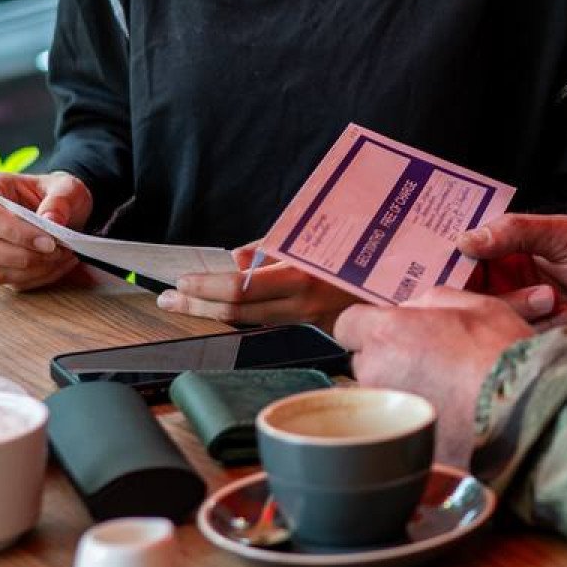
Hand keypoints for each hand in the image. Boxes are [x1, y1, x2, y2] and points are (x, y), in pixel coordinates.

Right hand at [0, 172, 92, 289]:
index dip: (15, 231)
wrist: (62, 212)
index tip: (48, 241)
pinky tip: (55, 265)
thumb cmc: (58, 195)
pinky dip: (34, 277)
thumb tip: (50, 221)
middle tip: (57, 251)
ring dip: (31, 269)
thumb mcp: (67, 188)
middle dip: (23, 255)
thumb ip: (60, 201)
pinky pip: (6, 280)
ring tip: (61, 257)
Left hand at [159, 241, 360, 331]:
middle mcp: (303, 304)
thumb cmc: (356, 247)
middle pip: (237, 313)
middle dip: (196, 305)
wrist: (399, 277)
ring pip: (248, 323)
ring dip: (211, 313)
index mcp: (301, 275)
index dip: (206, 286)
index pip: (240, 288)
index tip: (182, 280)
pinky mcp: (313, 331)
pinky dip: (238, 316)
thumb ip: (269, 249)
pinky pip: (267, 324)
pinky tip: (219, 309)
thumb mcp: (311, 236)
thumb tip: (234, 261)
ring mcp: (308, 322)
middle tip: (167, 298)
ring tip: (183, 303)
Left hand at [334, 288, 534, 465]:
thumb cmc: (503, 353)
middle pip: (363, 362)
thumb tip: (413, 309)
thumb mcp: (477, 305)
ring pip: (380, 395)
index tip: (390, 333)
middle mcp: (376, 373)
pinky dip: (414, 421)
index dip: (368, 327)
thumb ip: (434, 301)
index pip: (347, 326)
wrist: (525, 412)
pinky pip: (397, 426)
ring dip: (399, 391)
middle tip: (428, 360)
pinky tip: (447, 415)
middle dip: (387, 359)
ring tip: (442, 390)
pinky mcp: (401, 445)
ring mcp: (386, 414)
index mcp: (387, 332)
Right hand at [460, 214, 566, 359]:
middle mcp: (511, 288)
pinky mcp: (537, 348)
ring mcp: (523, 320)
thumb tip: (465, 239)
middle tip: (517, 289)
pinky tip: (566, 320)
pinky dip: (536, 332)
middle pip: (471, 295)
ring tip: (556, 300)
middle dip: (488, 293)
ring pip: (491, 321)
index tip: (439, 264)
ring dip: (520, 310)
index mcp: (514, 255)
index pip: (467, 259)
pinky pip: (515, 344)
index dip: (452, 261)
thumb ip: (517, 231)